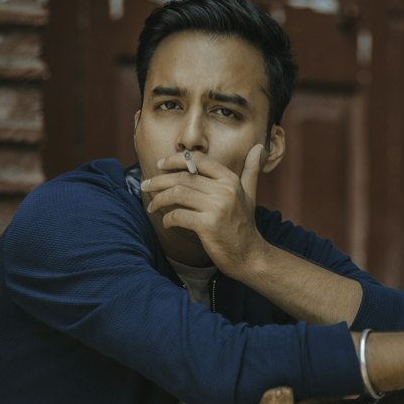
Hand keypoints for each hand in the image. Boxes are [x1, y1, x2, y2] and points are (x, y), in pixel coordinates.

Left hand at [139, 145, 266, 272]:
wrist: (249, 256)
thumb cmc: (245, 225)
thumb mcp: (250, 194)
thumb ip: (251, 170)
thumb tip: (258, 147)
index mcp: (230, 180)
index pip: (198, 160)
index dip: (175, 160)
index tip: (160, 165)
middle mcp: (224, 190)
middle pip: (183, 176)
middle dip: (159, 180)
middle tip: (146, 185)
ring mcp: (217, 208)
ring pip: (177, 193)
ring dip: (159, 199)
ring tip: (151, 205)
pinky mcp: (208, 226)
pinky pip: (178, 215)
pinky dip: (167, 218)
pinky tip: (166, 222)